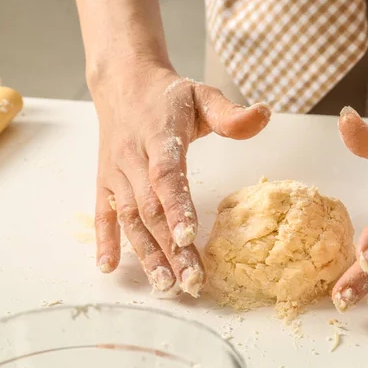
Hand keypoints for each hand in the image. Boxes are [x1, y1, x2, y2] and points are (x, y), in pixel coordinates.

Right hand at [91, 63, 270, 295]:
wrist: (122, 82)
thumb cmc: (168, 95)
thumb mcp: (202, 95)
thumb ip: (229, 113)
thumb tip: (265, 114)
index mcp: (159, 136)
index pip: (166, 175)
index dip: (176, 206)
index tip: (188, 236)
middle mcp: (133, 158)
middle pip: (150, 207)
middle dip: (169, 247)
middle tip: (190, 281)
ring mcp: (116, 172)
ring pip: (129, 218)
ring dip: (145, 252)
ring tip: (164, 285)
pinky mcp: (104, 181)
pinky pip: (102, 213)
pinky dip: (104, 240)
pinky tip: (109, 267)